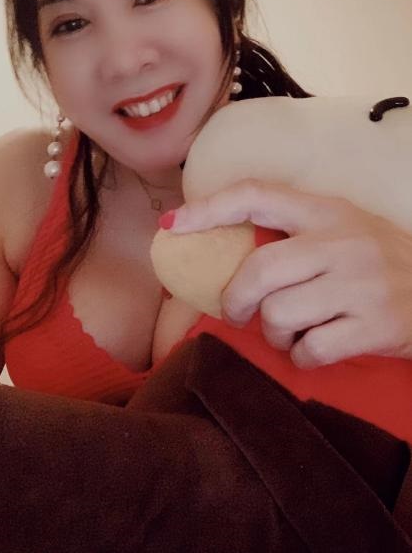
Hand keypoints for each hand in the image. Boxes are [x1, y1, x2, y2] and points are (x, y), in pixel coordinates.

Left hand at [166, 180, 411, 367]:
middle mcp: (342, 242)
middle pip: (259, 271)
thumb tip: (222, 252)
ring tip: (293, 331)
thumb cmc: (381, 262)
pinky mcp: (374, 325)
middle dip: (235, 300)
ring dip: (275, 333)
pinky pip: (310, 349)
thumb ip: (294, 234)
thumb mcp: (344, 230)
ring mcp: (360, 284)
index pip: (257, 196)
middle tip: (236, 313)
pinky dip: (302, 356)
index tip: (171, 224)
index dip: (209, 208)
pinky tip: (316, 349)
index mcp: (327, 211)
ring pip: (279, 314)